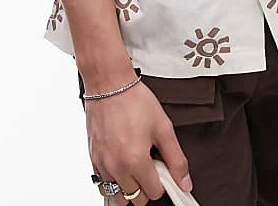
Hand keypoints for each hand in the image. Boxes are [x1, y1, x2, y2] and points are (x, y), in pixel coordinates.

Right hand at [85, 80, 192, 203]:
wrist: (109, 83)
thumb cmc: (133, 99)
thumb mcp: (163, 127)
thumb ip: (176, 159)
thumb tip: (184, 182)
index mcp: (135, 160)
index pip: (154, 193)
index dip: (162, 182)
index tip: (162, 169)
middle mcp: (116, 166)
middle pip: (136, 199)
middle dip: (146, 186)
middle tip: (149, 165)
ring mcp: (102, 163)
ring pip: (117, 196)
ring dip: (128, 188)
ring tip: (135, 166)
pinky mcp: (92, 157)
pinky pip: (102, 184)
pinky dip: (112, 180)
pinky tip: (121, 163)